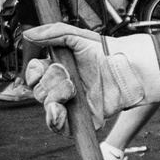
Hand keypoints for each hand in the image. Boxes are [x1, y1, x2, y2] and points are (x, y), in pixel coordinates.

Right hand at [22, 24, 159, 131]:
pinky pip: (61, 127)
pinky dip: (55, 121)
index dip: (35, 72)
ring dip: (54, 98)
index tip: (43, 66)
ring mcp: (72, 103)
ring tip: (71, 89)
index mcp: (58, 69)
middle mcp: (63, 87)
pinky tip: (59, 111)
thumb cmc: (107, 51)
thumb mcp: (79, 37)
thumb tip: (30, 33)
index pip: (35, 74)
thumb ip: (54, 33)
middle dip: (50, 83)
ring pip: (48, 107)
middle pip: (39, 91)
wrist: (130, 66)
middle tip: (68, 76)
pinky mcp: (84, 117)